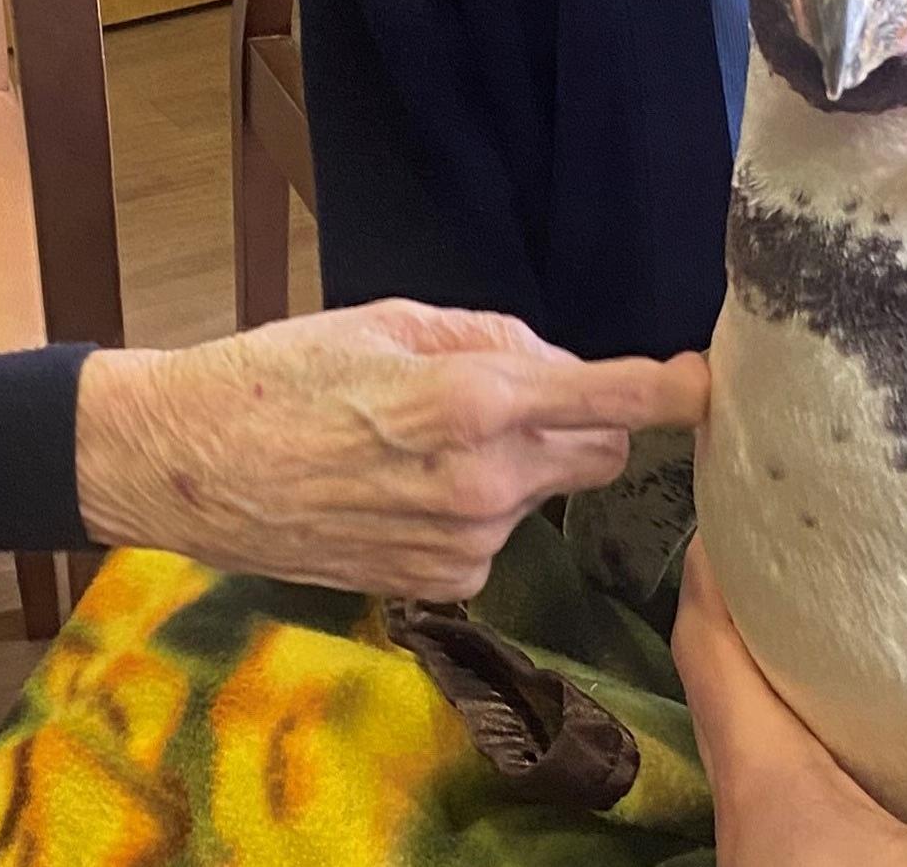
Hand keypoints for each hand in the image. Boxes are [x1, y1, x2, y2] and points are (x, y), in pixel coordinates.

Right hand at [73, 300, 707, 598]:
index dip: (673, 390)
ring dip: (515, 465)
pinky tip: (401, 490)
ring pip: (541, 492)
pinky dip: (474, 509)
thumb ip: (490, 338)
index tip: (714, 384)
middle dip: (579, 421)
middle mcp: (485, 483)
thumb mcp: (388, 321)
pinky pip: (497, 534)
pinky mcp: (443, 584)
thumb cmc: (282, 373)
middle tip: (508, 394)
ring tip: (418, 442)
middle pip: (598, 453)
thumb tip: (555, 362)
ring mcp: (466, 544)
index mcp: (475, 401)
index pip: (612, 400)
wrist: (192, 466)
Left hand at [675, 538, 906, 865]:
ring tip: (867, 595)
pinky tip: (897, 720)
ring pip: (763, 719)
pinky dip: (834, 727)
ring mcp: (768, 827)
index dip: (711, 554)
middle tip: (829, 524)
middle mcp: (747, 786)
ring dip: (799, 663)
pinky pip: (801, 767)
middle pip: (727, 664)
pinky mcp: (798, 856)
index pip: (704, 632)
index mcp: (758, 766)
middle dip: (764, 592)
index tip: (737, 478)